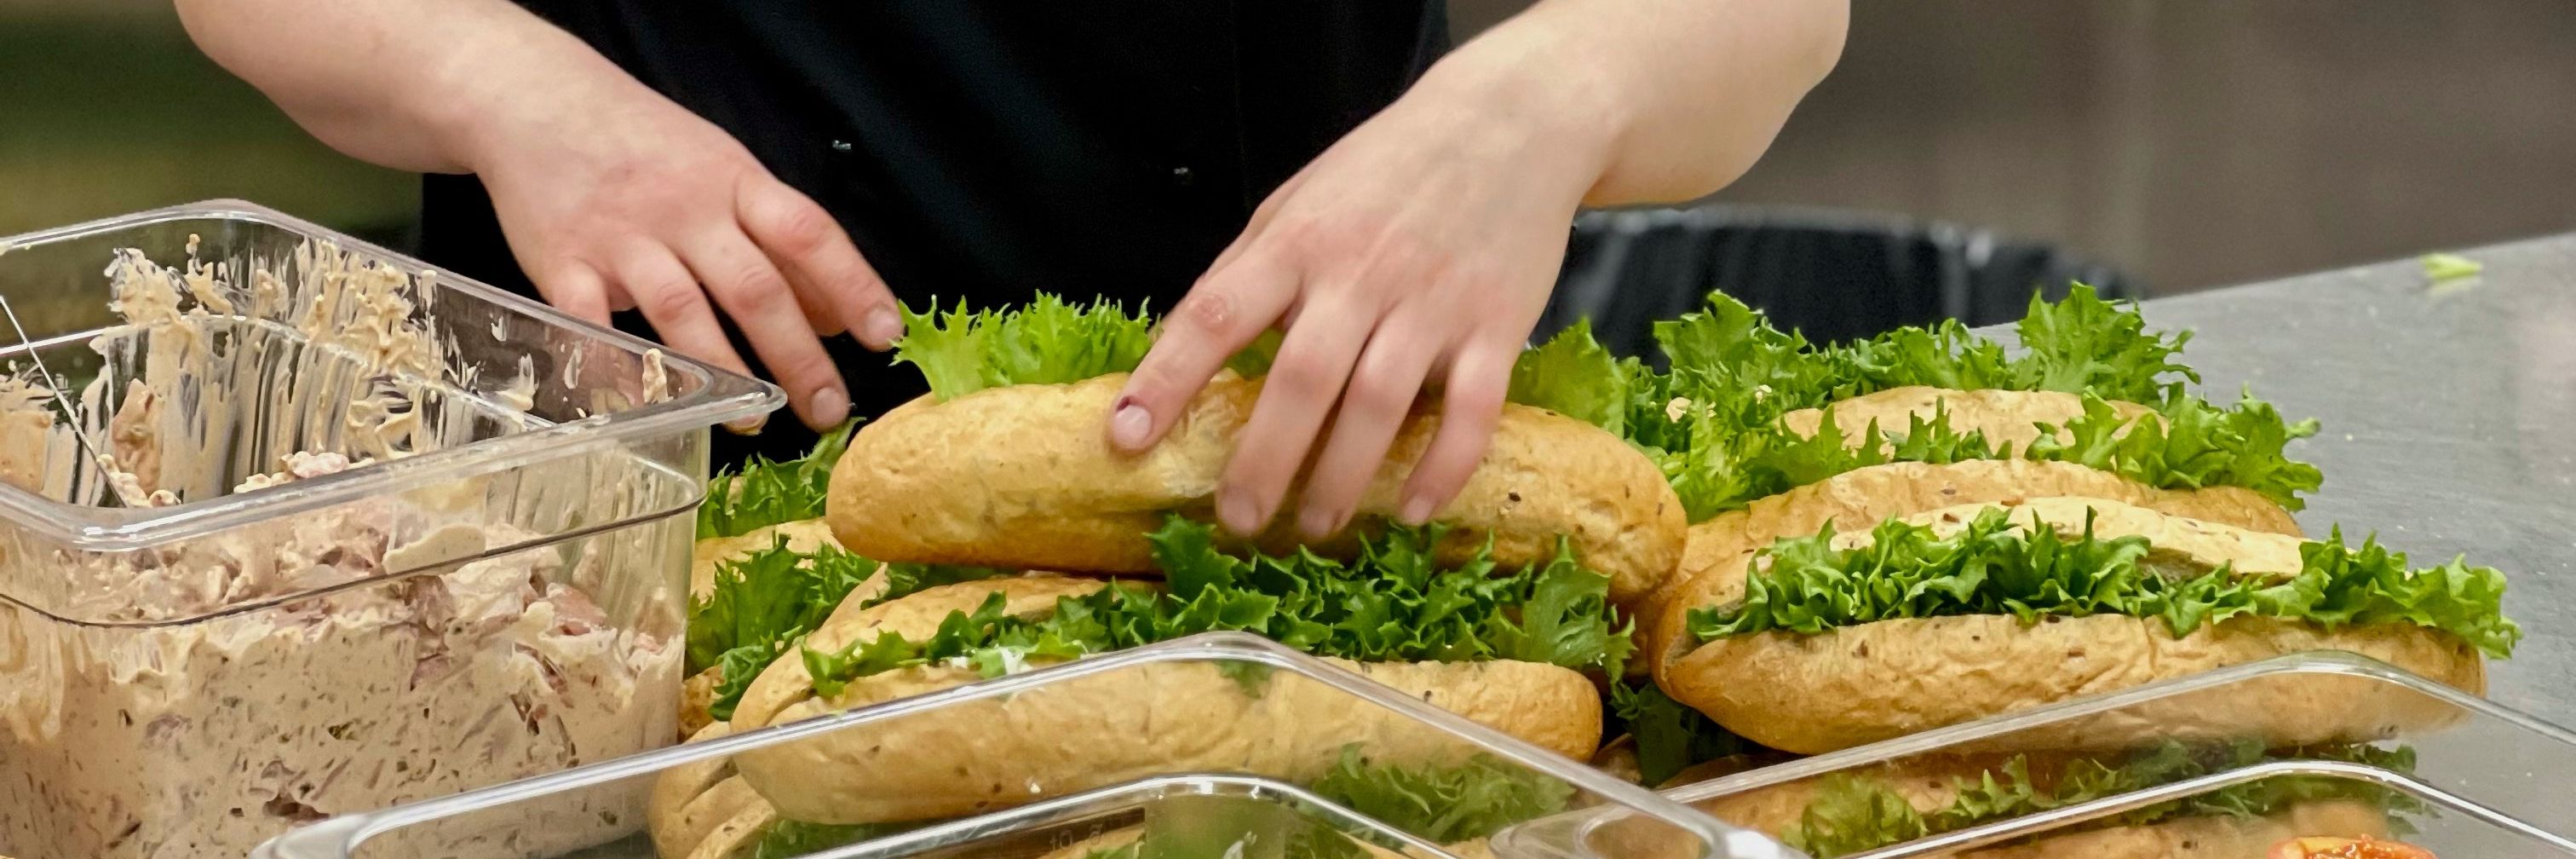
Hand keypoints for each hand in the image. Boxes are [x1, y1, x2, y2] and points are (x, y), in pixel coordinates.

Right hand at [464, 70, 899, 430]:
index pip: (808, 234)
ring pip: (682, 312)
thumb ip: (777, 242)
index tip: (884, 335)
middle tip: (828, 410)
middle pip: (754, 288)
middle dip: (797, 357)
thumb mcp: (725, 173)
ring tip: (755, 420)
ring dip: (724, 374)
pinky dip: (618, 370)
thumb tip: (835, 317)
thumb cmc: (644, 144)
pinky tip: (648, 408)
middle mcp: (684, 210)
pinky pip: (592, 325)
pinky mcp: (563, 263)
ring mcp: (622, 238)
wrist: (535, 99)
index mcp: (735, 182)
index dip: (852, 285)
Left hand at [1106, 58, 1611, 538]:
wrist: (1509, 123)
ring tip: (1314, 525)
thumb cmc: (1387, 169)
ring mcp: (1432, 303)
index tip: (1126, 438)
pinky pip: (1472, 410)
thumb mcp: (1296, 200)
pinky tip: (1411, 509)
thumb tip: (1180, 345)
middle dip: (1263, 461)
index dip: (1166, 379)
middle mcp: (1361, 275)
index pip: (1216, 315)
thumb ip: (1245, 270)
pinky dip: (1442, 466)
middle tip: (1238, 520)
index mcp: (1298, 243)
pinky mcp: (1496, 326)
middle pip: (1302, 381)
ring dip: (1342, 477)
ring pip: (1380, 405)